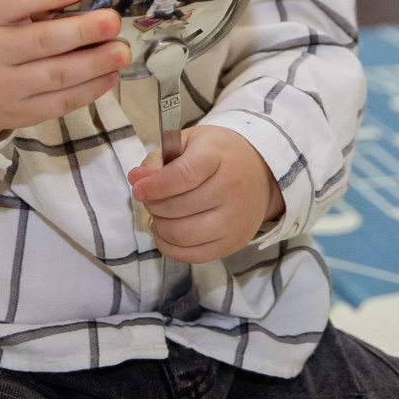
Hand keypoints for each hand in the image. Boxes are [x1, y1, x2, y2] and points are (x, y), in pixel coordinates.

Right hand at [0, 0, 130, 141]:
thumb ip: (32, 8)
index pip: (15, 2)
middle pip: (43, 42)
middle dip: (83, 32)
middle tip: (113, 22)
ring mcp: (5, 87)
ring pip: (57, 76)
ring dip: (95, 63)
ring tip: (121, 52)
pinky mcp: (21, 113)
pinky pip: (61, 102)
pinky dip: (89, 89)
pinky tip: (109, 76)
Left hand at [127, 128, 286, 262]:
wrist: (261, 172)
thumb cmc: (218, 155)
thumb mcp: (189, 143)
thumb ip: (159, 159)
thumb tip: (136, 179)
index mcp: (218, 158)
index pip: (183, 176)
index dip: (155, 185)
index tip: (138, 188)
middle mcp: (231, 190)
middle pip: (178, 208)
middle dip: (153, 204)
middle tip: (150, 197)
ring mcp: (234, 220)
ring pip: (182, 235)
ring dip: (160, 226)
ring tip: (159, 213)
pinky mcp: (233, 243)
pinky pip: (192, 255)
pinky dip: (169, 246)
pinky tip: (166, 231)